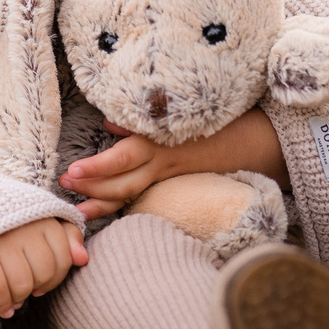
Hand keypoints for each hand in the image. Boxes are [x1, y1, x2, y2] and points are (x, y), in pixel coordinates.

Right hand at [0, 217, 86, 316]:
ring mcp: (1, 240)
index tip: (40, 284)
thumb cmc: (11, 223)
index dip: (54, 280)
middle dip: (36, 288)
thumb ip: (68, 237)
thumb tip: (82, 259)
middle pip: (43, 274)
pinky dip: (1, 303)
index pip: (63, 260)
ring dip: (18, 297)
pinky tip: (4, 308)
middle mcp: (24, 228)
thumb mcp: (43, 222)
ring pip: (22, 283)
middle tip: (24, 288)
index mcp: (43, 219)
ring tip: (13, 297)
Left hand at [61, 109, 286, 218]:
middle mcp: (167, 161)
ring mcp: (175, 175)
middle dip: (93, 189)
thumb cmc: (222, 120)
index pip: (126, 157)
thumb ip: (142, 122)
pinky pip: (151, 196)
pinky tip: (111, 212)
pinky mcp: (183, 183)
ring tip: (79, 214)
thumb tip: (108, 125)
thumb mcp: (183, 114)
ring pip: (136, 193)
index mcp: (164, 142)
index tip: (73, 172)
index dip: (100, 168)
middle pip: (125, 182)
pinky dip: (129, 205)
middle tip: (63, 191)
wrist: (265, 141)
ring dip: (105, 204)